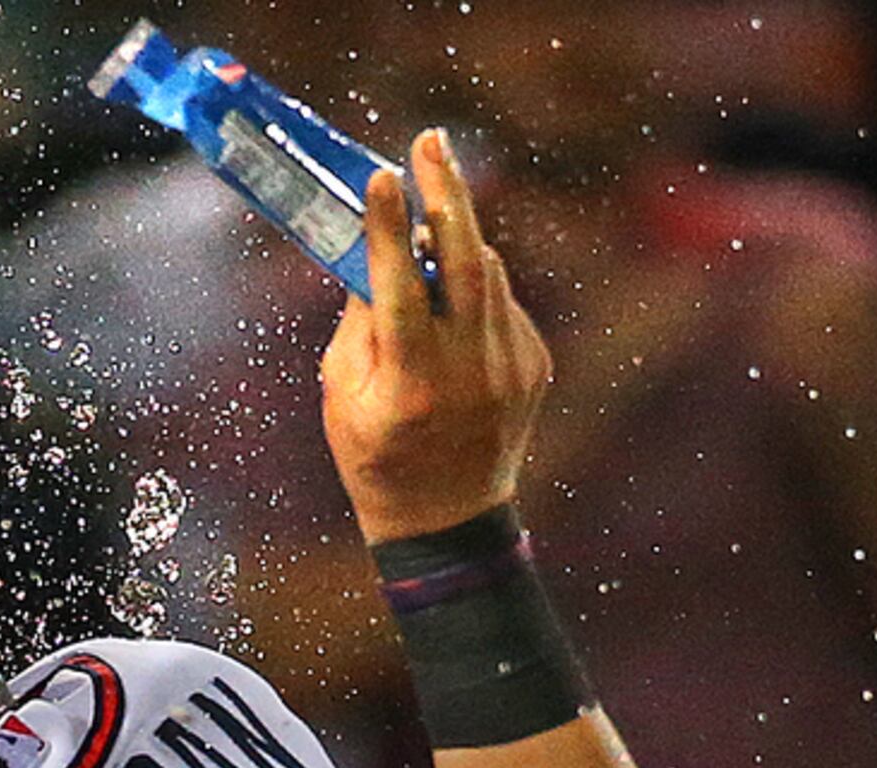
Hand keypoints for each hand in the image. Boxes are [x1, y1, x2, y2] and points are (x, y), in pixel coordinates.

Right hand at [322, 128, 553, 544]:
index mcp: (411, 384)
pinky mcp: (534, 361)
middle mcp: (467, 369)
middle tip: (430, 140)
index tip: (381, 178)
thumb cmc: (375, 457)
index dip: (389, 230)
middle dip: (445, 192)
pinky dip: (472, 290)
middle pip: (463, 259)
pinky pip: (500, 303)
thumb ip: (359, 329)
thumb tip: (376, 259)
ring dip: (455, 239)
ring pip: (486, 273)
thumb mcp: (342, 399)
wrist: (446, 519)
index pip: (399, 290)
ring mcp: (510, 363)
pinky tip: (449, 309)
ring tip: (429, 217)